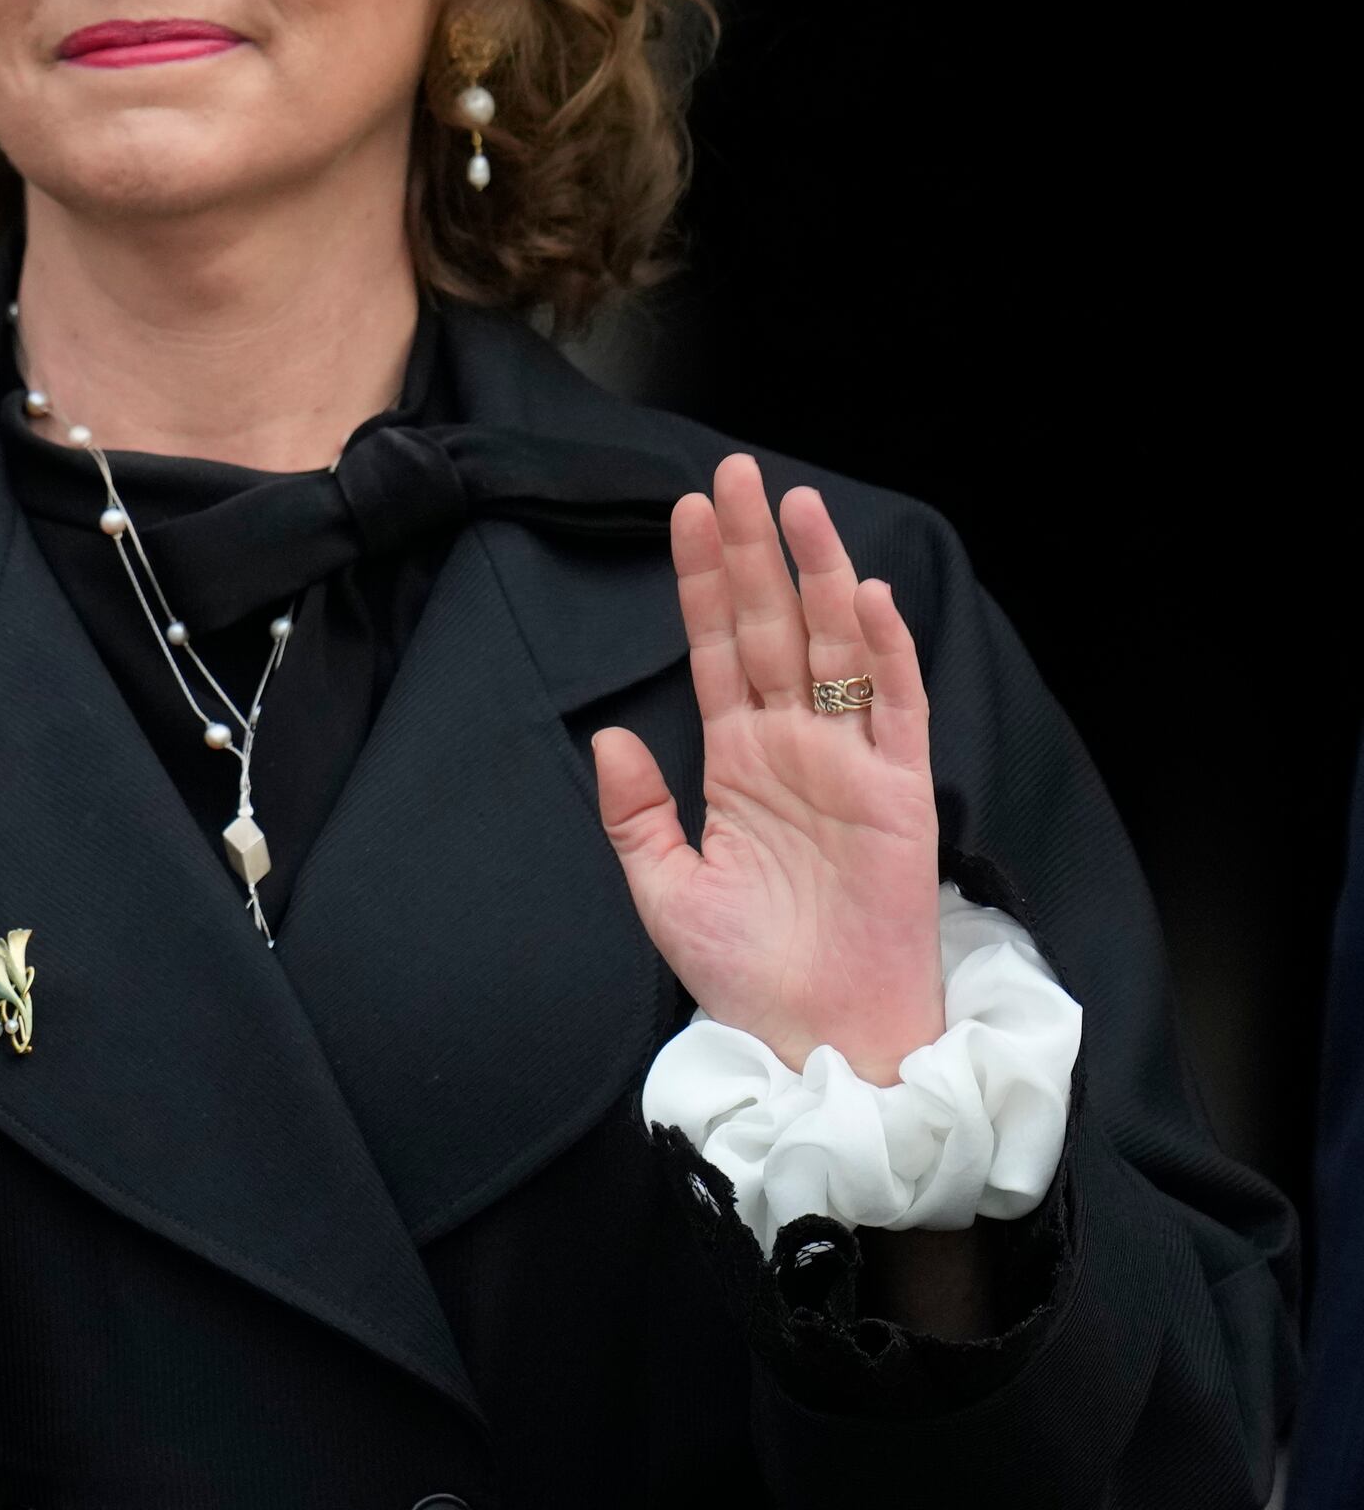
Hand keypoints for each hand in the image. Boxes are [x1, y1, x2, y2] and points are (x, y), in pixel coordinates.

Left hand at [592, 458, 948, 1080]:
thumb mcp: (663, 887)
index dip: (703, 581)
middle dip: (752, 551)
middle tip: (736, 474)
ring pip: (835, 648)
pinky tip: (864, 596)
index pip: (717, 650)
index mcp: (737, 763)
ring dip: (818, 576)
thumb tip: (608, 734)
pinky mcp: (901, 795)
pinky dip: (884, 651)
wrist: (813, 1035)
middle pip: (773, 627)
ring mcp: (851, 765)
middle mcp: (795, 749)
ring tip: (795, 507)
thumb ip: (634, 811)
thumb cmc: (745, 972)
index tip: (685, 511)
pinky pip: (895, 709)